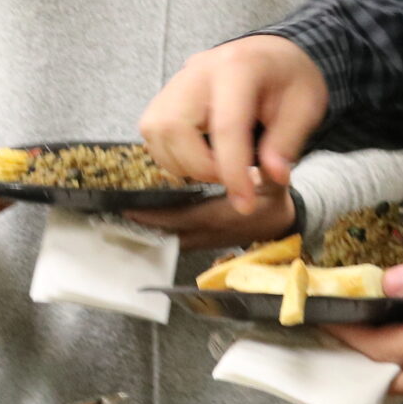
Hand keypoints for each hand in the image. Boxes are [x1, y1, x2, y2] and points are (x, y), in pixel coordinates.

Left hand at [127, 181, 295, 249]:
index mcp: (219, 217)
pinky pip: (181, 238)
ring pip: (173, 239)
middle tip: (118, 213)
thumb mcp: (276, 183)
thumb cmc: (276, 201)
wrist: (285, 223)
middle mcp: (209, 232)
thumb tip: (265, 162)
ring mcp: (208, 239)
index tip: (129, 209)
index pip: (179, 219)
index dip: (153, 216)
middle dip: (144, 225)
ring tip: (128, 217)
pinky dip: (165, 230)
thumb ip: (268, 172)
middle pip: (168, 233)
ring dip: (153, 230)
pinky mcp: (208, 240)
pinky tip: (152, 220)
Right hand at [140, 35, 329, 216]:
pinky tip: (201, 157)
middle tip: (231, 178)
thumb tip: (273, 176)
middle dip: (200, 167)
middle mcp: (198, 70)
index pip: (226, 125)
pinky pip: (152, 132)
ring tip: (217, 168)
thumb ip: (286, 142)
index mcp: (238, 67)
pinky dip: (172, 155)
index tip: (246, 204)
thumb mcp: (305, 107)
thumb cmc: (289, 79)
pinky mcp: (164, 95)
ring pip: (155, 131)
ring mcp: (176, 81)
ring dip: (182, 163)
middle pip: (174, 127)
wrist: (271, 55)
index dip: (234, 171)